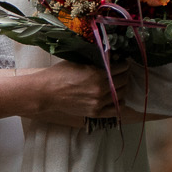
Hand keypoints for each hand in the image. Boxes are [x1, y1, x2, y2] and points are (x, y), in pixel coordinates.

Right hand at [0, 58, 121, 125]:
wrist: (47, 92)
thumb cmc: (60, 74)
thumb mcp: (80, 62)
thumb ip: (97, 62)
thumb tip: (111, 58)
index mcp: (98, 74)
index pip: (122, 68)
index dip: (123, 63)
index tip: (121, 62)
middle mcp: (101, 89)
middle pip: (124, 81)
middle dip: (124, 74)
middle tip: (120, 72)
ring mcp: (99, 103)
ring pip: (121, 95)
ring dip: (122, 88)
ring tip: (117, 84)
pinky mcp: (95, 113)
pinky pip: (116, 109)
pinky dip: (119, 102)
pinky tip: (115, 97)